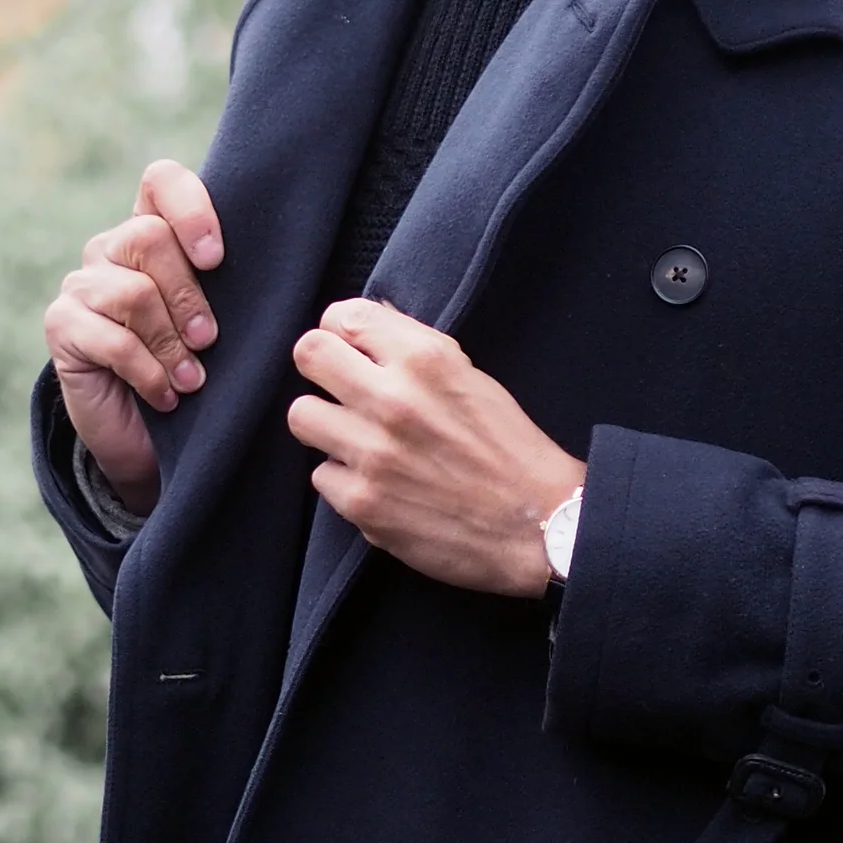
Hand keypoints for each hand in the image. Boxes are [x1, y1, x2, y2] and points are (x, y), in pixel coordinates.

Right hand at [43, 161, 224, 515]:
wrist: (149, 441)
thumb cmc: (196, 374)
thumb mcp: (222, 325)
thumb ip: (231, 286)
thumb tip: (274, 266)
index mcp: (154, 232)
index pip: (162, 182)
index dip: (191, 210)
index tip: (217, 259)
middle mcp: (112, 249)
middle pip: (148, 237)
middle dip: (188, 296)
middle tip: (209, 341)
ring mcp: (82, 285)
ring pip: (133, 292)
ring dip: (171, 345)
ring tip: (192, 381)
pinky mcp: (62, 325)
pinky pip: (112, 339)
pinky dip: (149, 373)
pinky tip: (165, 396)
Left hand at [288, 298, 582, 597]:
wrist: (539, 526)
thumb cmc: (510, 449)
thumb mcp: (471, 377)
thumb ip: (415, 349)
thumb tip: (369, 322)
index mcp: (425, 359)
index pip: (341, 316)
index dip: (342, 333)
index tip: (353, 351)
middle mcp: (392, 399)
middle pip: (308, 354)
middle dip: (321, 368)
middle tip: (340, 388)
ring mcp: (371, 452)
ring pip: (303, 415)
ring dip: (327, 425)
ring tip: (356, 439)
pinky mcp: (362, 502)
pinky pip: (322, 475)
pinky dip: (345, 479)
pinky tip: (376, 483)